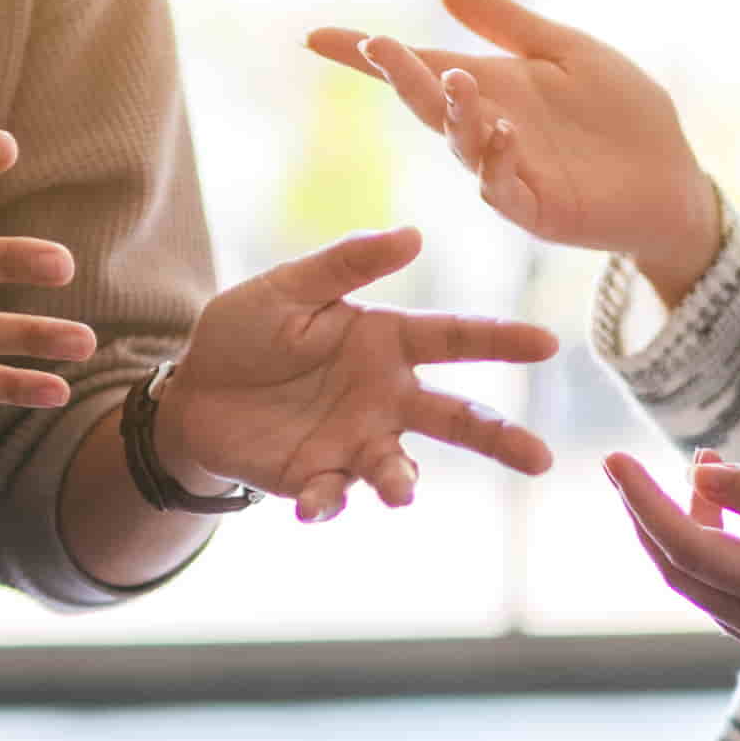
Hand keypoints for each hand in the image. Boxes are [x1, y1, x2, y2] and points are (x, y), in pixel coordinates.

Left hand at [156, 227, 559, 521]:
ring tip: (401, 493)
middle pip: (457, 418)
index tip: (547, 343)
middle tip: (541, 459)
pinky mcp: (319, 478)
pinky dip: (328, 503)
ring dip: (402, 482)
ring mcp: (356, 442)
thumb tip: (413, 235)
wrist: (191, 391)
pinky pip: (334, 495)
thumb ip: (346, 264)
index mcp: (387, 342)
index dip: (501, 340)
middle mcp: (386, 397)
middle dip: (501, 438)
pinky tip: (312, 505)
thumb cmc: (246, 330)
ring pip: (399, 468)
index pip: (455, 338)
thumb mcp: (288, 288)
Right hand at [308, 0, 722, 305]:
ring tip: (455, 79)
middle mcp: (486, 130)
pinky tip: (502, 132)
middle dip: (400, 76)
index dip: (368, 57)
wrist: (672, 177)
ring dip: (453, 114)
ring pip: (461, 145)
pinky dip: (497, 162)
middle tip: (376, 45)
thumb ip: (508, 25)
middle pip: (428, 103)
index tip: (317, 37)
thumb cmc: (620, 113)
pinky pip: (505, 189)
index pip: (418, 69)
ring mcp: (508, 173)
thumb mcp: (566, 52)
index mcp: (489, 89)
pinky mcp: (538, 210)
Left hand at [605, 450, 739, 677]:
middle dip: (653, 515)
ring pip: (706, 585)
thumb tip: (701, 474)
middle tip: (637, 465)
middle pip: (681, 572)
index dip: (644, 502)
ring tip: (710, 468)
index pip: (688, 548)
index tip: (613, 460)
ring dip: (695, 528)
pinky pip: (734, 599)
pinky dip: (725, 553)